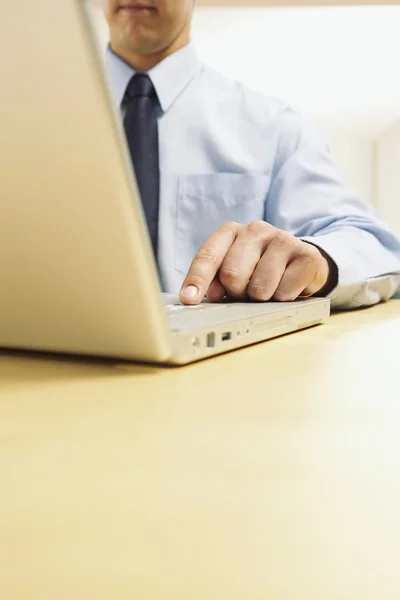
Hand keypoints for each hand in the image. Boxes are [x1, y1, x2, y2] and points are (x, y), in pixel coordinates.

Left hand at [180, 221, 335, 304]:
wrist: (303, 263)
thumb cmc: (261, 268)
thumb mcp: (235, 270)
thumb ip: (215, 280)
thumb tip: (201, 296)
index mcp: (231, 231)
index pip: (208, 256)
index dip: (197, 280)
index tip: (188, 300)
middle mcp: (255, 229)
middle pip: (232, 274)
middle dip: (237, 292)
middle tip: (247, 291)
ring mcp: (282, 238)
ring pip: (259, 287)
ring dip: (262, 298)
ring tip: (269, 288)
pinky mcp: (306, 255)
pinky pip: (284, 292)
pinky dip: (283, 298)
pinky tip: (288, 286)